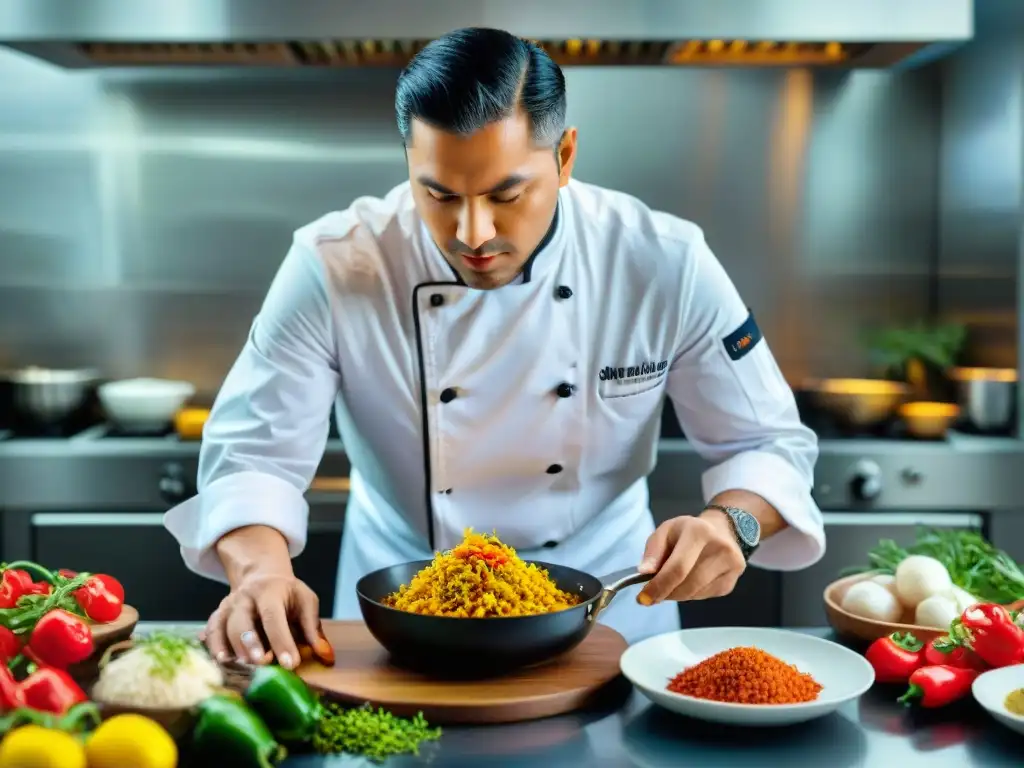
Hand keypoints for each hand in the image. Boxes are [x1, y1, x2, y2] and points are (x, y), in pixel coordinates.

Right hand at [201, 570, 332, 669]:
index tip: (290, 664)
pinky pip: (210, 631)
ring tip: (237, 667)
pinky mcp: (217, 616)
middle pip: (241, 621)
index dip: (281, 641)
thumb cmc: (287, 593)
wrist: (260, 576)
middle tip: (260, 663)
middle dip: (249, 643)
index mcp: (269, 591)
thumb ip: (312, 627)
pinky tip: (217, 661)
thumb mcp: (305, 600)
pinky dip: (211, 646)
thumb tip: (325, 655)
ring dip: (228, 648)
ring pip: (221, 627)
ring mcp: (227, 606)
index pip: (274, 617)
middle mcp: (244, 598)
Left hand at [635, 512, 745, 604]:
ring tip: (670, 583)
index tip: (644, 598)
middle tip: (652, 595)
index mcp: (699, 532)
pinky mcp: (731, 582)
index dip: (659, 586)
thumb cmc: (687, 531)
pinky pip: (703, 597)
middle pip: (687, 585)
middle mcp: (720, 549)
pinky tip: (688, 581)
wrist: (722, 530)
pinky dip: (690, 594)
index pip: (678, 567)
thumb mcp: (666, 531)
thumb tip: (644, 572)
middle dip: (665, 593)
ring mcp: (730, 567)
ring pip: (694, 594)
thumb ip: (653, 551)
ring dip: (676, 594)